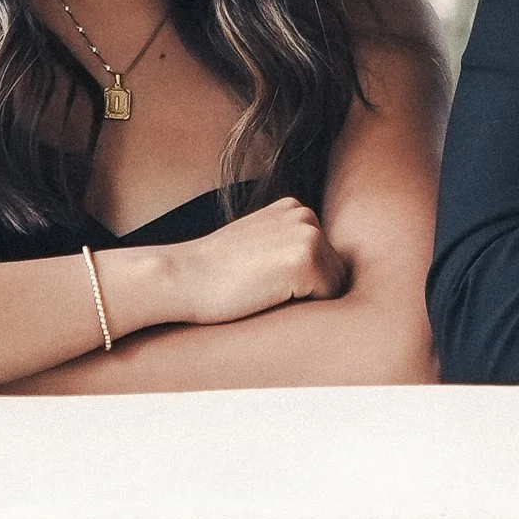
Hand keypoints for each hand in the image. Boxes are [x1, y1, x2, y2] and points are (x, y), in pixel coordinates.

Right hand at [162, 196, 348, 326]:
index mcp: (295, 209)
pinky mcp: (306, 259)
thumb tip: (323, 273)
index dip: (302, 282)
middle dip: (310, 291)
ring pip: (335, 286)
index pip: (327, 259)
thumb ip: (287, 245)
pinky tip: (268, 296)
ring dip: (308, 300)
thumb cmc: (215, 274)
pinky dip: (305, 309)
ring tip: (265, 291)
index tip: (264, 280)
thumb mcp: (257, 244)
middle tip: (263, 289)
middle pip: (336, 272)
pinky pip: (328, 298)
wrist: (182, 277)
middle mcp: (306, 216)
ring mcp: (308, 235)